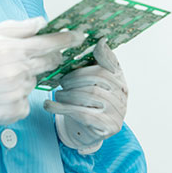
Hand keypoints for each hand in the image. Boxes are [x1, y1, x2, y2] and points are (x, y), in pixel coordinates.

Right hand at [0, 17, 81, 132]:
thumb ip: (17, 28)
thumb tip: (40, 22)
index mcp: (15, 49)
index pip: (51, 42)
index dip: (68, 39)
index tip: (79, 37)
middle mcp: (21, 70)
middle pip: (50, 62)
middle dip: (48, 58)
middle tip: (29, 58)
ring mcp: (20, 91)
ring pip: (33, 82)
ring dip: (24, 78)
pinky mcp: (16, 110)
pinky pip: (24, 102)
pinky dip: (15, 99)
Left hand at [43, 37, 127, 154]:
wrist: (86, 131)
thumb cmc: (86, 101)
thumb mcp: (91, 80)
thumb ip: (96, 62)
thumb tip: (101, 41)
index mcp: (119, 79)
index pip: (110, 63)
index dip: (100, 55)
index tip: (87, 48)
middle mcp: (122, 94)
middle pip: (97, 78)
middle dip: (75, 78)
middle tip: (61, 81)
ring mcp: (118, 111)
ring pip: (89, 95)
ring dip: (67, 93)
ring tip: (58, 94)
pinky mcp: (108, 126)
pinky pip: (83, 114)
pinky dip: (62, 108)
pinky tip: (49, 105)